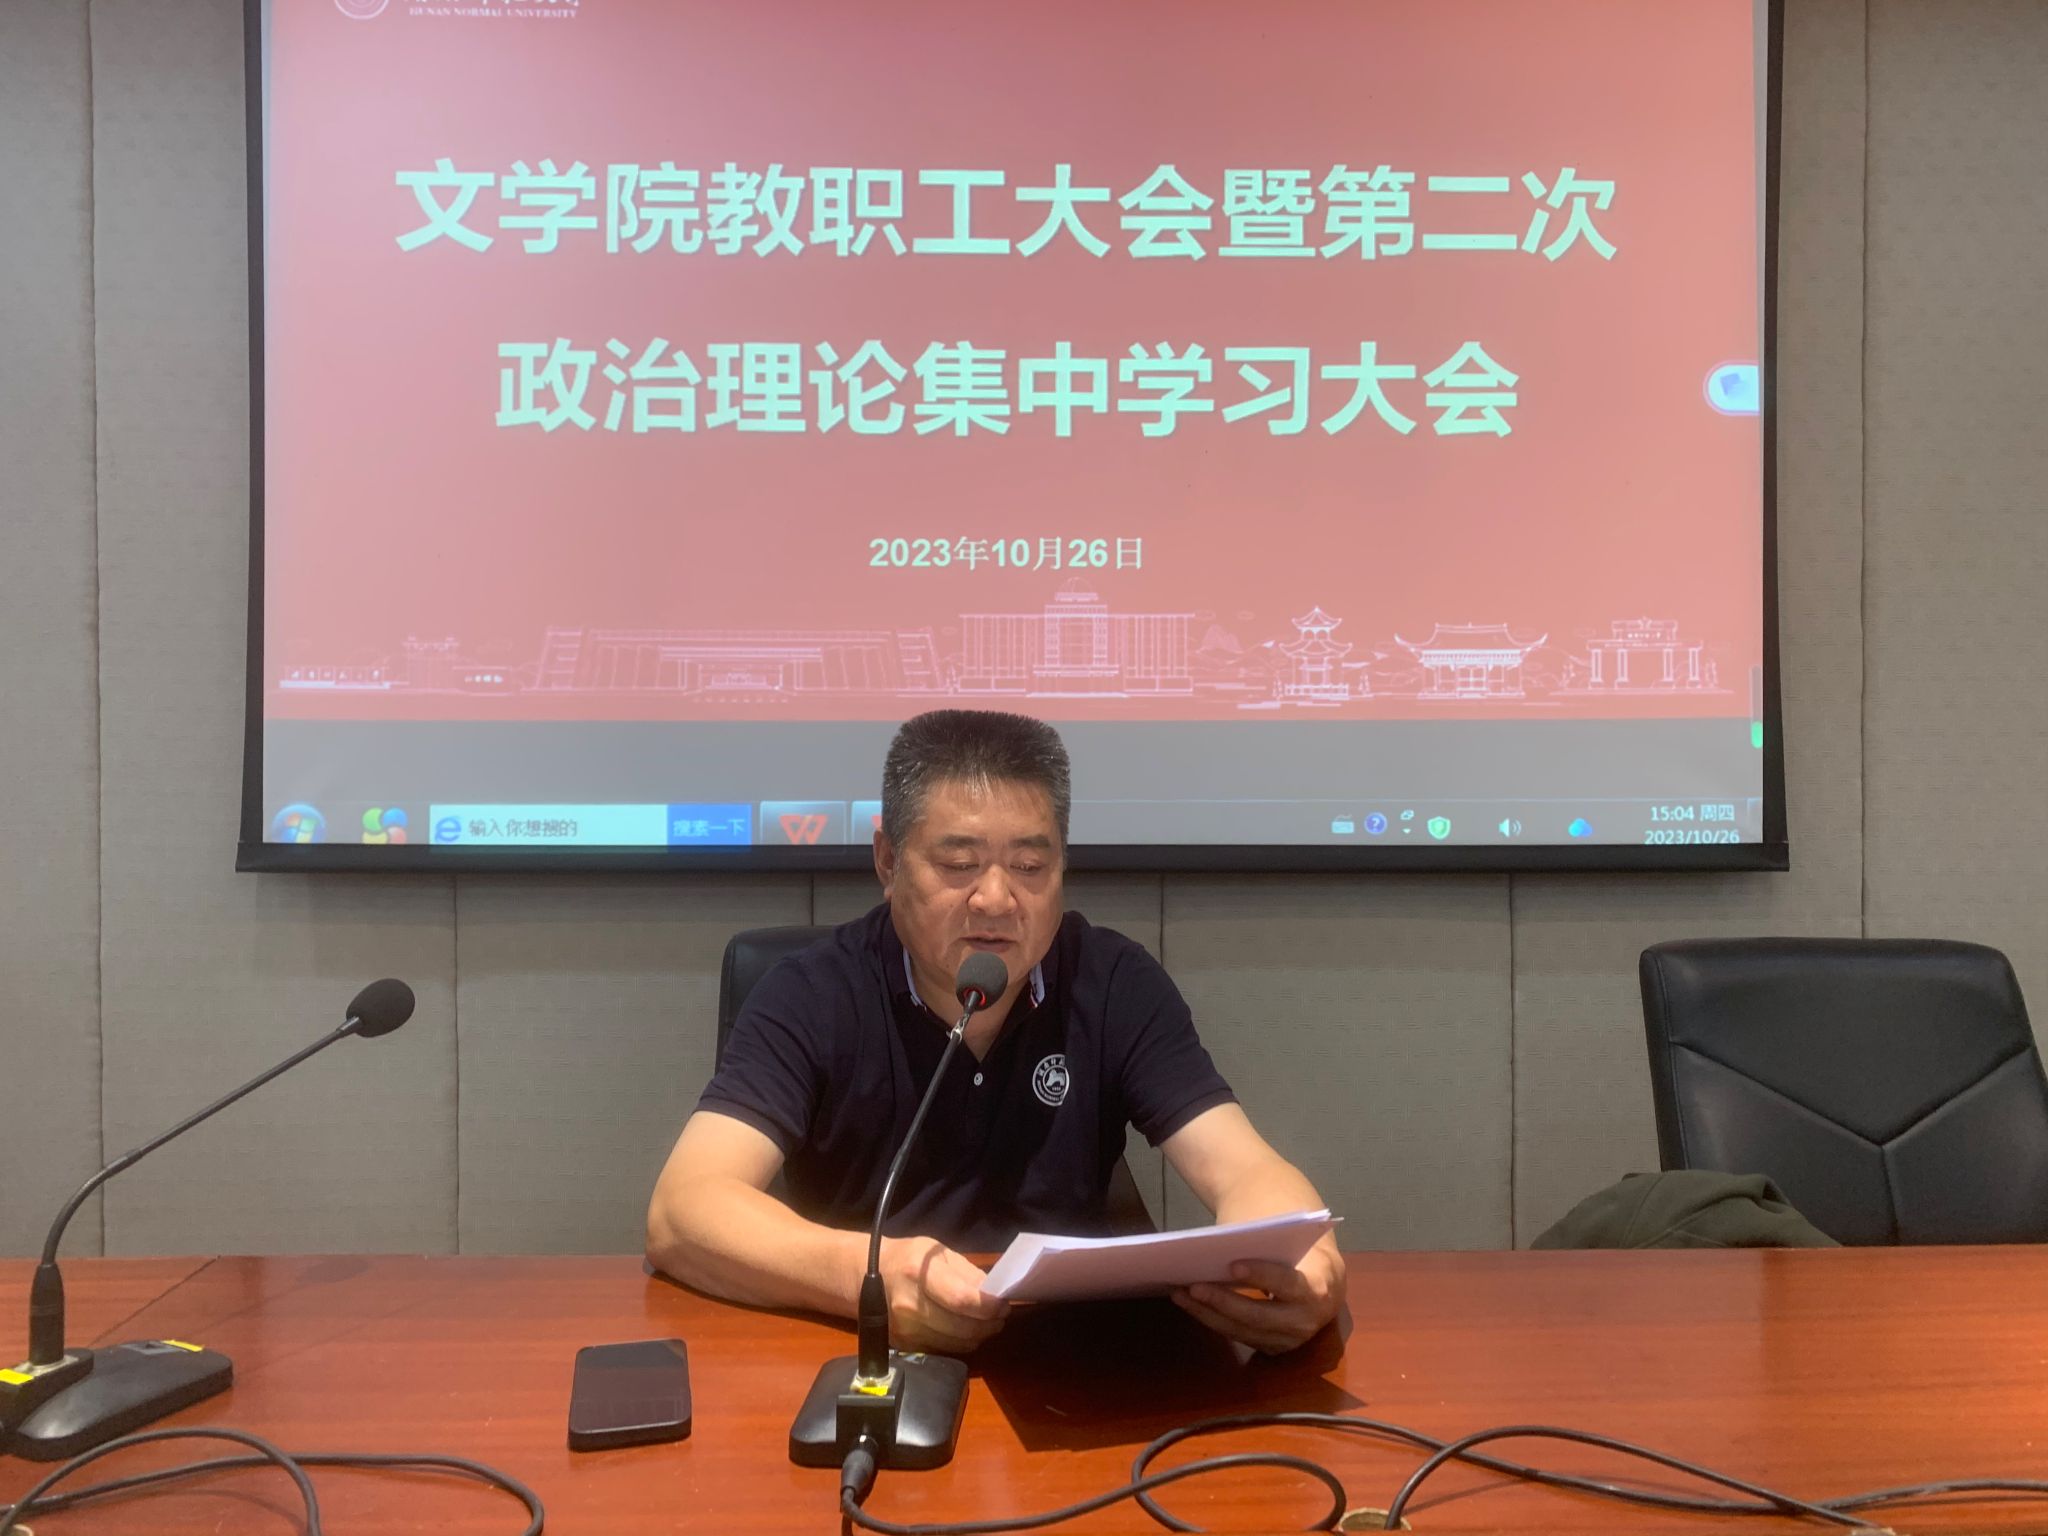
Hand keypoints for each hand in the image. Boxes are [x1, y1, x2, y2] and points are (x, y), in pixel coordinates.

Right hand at [876, 1235, 1010, 1353]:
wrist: (867, 1275)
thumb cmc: (909, 1259)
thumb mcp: (939, 1252)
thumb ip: (968, 1274)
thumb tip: (994, 1295)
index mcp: (919, 1274)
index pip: (961, 1300)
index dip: (988, 1306)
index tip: (1003, 1304)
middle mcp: (909, 1305)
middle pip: (963, 1328)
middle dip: (990, 1324)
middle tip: (1000, 1315)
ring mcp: (905, 1330)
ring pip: (958, 1344)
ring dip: (979, 1335)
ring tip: (985, 1321)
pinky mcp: (905, 1346)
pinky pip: (945, 1350)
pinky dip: (961, 1342)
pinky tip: (964, 1328)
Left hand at [1170, 1246, 1344, 1354]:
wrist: (1323, 1282)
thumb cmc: (1299, 1252)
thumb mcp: (1288, 1242)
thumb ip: (1261, 1244)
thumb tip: (1217, 1245)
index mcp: (1318, 1289)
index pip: (1288, 1284)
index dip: (1261, 1276)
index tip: (1232, 1265)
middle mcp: (1306, 1323)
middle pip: (1258, 1316)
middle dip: (1223, 1301)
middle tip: (1193, 1286)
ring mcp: (1288, 1341)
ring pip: (1243, 1331)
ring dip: (1208, 1313)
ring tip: (1180, 1294)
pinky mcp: (1272, 1348)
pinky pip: (1238, 1336)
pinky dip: (1213, 1319)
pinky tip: (1191, 1305)